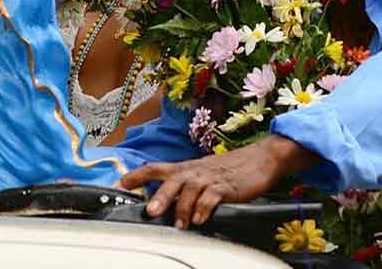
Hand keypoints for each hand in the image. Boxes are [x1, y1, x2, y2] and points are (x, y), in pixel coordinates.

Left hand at [118, 134, 320, 228]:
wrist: (260, 158)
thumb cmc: (229, 168)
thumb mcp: (202, 173)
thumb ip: (183, 185)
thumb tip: (162, 203)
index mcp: (186, 168)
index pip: (156, 167)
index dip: (138, 175)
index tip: (121, 184)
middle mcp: (195, 171)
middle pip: (172, 180)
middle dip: (160, 196)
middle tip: (151, 212)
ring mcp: (211, 177)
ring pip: (191, 189)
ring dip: (183, 207)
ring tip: (180, 223)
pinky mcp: (227, 186)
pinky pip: (213, 196)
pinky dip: (205, 207)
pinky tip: (201, 219)